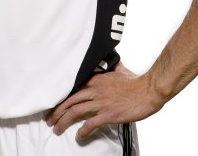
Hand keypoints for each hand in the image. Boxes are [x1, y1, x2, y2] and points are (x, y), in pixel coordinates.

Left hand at [45, 62, 163, 139]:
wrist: (148, 90)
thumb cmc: (134, 81)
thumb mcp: (117, 70)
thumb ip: (108, 67)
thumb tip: (107, 60)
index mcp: (94, 80)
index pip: (71, 89)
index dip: (60, 98)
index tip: (54, 105)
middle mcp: (94, 90)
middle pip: (68, 101)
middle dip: (56, 112)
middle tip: (49, 120)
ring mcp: (100, 103)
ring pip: (74, 111)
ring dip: (63, 122)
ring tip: (57, 129)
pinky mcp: (108, 114)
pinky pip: (90, 124)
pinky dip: (82, 131)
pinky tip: (78, 136)